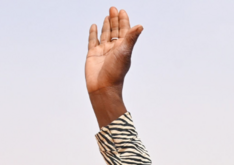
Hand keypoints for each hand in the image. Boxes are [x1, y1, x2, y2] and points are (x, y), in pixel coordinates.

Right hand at [85, 8, 141, 126]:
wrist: (103, 86)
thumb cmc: (116, 71)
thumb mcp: (125, 52)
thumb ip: (131, 38)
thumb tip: (140, 25)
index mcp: (123, 47)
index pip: (124, 31)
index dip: (123, 21)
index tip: (122, 11)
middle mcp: (114, 48)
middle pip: (114, 31)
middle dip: (114, 20)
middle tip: (113, 8)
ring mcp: (103, 51)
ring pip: (105, 35)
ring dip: (106, 25)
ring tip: (108, 16)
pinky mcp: (93, 54)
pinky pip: (93, 41)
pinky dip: (94, 33)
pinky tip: (95, 26)